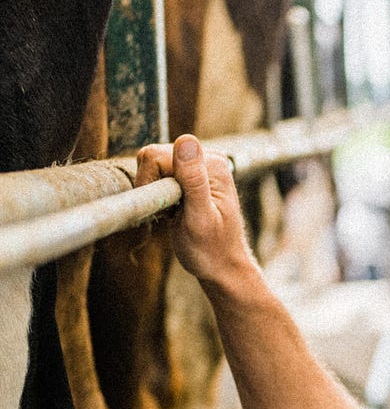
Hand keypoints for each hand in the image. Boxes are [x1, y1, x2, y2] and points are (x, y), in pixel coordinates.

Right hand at [136, 136, 252, 292]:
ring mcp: (198, 167)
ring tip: (173, 213)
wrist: (221, 267)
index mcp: (212, 165)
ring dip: (154, 192)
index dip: (150, 183)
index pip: (156, 156)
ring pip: (152, 165)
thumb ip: (194, 181)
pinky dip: (157, 194)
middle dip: (151, 187)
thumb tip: (186, 140)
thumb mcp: (199, 219)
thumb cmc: (211, 250)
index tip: (165, 209)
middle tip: (170, 214)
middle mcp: (208, 160)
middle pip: (152, 157)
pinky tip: (173, 211)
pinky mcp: (190, 177)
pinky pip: (157, 174)